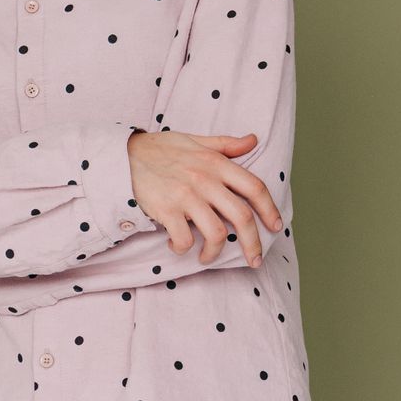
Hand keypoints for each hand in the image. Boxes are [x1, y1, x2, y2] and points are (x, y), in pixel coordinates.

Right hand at [126, 129, 281, 265]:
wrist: (124, 155)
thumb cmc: (161, 149)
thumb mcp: (196, 141)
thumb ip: (226, 144)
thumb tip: (253, 140)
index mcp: (216, 163)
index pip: (254, 187)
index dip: (270, 209)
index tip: (276, 226)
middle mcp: (205, 180)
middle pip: (242, 217)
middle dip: (253, 243)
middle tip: (255, 259)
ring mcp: (186, 196)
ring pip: (216, 234)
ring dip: (215, 253)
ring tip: (208, 257)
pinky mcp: (166, 210)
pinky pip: (184, 239)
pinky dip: (183, 249)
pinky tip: (178, 247)